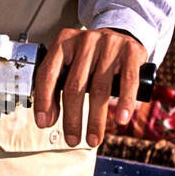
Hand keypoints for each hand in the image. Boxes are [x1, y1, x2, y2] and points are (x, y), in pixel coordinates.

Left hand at [33, 27, 146, 147]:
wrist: (121, 35)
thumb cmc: (91, 56)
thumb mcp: (71, 63)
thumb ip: (57, 86)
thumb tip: (47, 119)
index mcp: (64, 42)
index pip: (48, 73)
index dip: (44, 101)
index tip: (44, 123)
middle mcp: (85, 41)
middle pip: (74, 86)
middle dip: (72, 119)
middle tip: (72, 140)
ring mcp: (109, 44)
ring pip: (99, 89)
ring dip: (95, 120)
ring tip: (93, 139)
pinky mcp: (130, 51)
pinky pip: (128, 81)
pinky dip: (125, 103)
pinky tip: (121, 119)